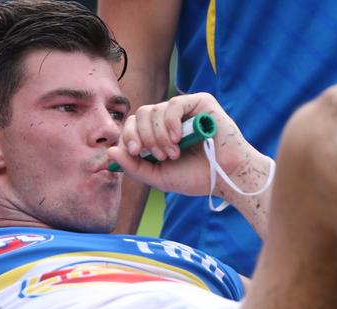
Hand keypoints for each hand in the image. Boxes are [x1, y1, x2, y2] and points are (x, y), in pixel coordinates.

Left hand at [108, 93, 263, 197]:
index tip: (136, 153)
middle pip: (140, 114)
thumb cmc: (196, 177)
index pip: (132, 124)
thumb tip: (110, 151)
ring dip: (159, 135)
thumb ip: (133, 166)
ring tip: (174, 153)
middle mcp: (169, 119)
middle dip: (145, 138)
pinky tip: (178, 138)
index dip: (129, 137)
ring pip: (153, 110)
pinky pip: (173, 104)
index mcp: (158, 134)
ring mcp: (184, 110)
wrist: (226, 177)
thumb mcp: (158, 177)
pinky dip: (170, 122)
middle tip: (160, 156)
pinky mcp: (200, 102)